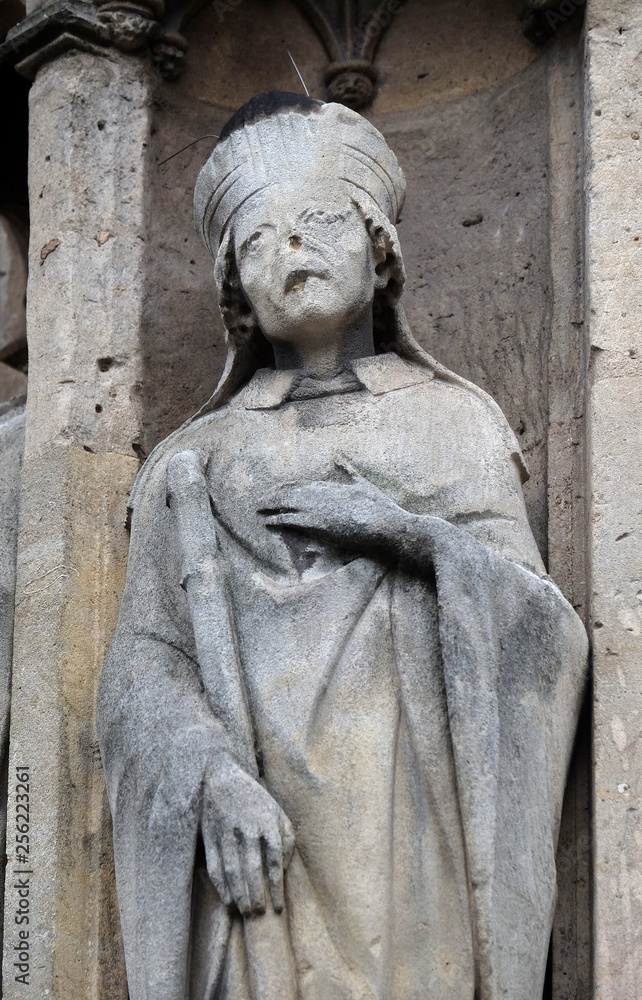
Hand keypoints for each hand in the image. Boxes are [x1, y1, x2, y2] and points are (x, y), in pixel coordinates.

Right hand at [202, 756, 294, 917]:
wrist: (220, 777)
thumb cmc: (254, 799)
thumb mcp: (277, 811)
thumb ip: (287, 837)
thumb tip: (286, 867)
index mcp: (268, 822)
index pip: (275, 861)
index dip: (277, 887)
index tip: (279, 907)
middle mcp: (248, 829)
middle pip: (253, 869)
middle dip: (257, 895)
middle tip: (259, 915)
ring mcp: (227, 833)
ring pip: (233, 870)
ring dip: (239, 894)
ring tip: (246, 912)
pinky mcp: (210, 836)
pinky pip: (215, 866)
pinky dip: (221, 885)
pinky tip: (228, 900)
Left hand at [260, 460, 408, 558]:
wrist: (385, 524)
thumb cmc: (378, 505)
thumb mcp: (362, 483)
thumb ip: (348, 470)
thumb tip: (339, 457)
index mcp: (329, 485)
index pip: (300, 484)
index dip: (285, 487)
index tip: (275, 489)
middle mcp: (320, 494)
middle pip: (289, 492)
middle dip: (272, 496)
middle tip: (259, 500)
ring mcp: (317, 509)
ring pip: (285, 504)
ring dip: (270, 506)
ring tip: (258, 509)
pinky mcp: (317, 524)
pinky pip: (290, 520)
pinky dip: (276, 520)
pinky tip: (267, 521)